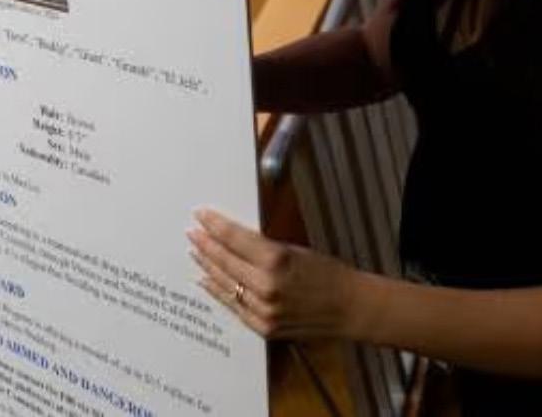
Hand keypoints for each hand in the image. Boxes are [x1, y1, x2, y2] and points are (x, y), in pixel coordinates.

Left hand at [187, 209, 358, 338]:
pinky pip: (233, 306)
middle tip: (192, 232)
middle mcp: (266, 286)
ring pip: (225, 283)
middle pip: (224, 260)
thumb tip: (230, 237)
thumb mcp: (294, 249)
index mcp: (276, 259)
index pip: (233, 238)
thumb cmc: (326, 272)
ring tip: (195, 252)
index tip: (200, 214)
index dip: (214, 224)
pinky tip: (206, 280)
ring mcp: (263, 310)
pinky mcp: (264, 327)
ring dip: (207, 266)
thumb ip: (261, 246)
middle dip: (205, 244)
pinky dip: (218, 292)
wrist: (349, 308)